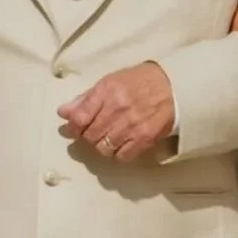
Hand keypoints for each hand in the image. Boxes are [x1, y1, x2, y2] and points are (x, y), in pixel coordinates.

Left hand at [58, 62, 175, 162]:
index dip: (73, 126)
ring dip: (102, 145)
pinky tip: (122, 144)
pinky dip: (118, 153)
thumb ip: (86, 97)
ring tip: (109, 137)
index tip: (74, 129)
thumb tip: (63, 111)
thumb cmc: (141, 81)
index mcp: (106, 91)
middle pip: (90, 135)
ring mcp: (131, 126)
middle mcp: (117, 109)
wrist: (174, 87)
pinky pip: (122, 156)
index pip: (79, 117)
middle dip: (88, 136)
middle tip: (94, 131)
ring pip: (103, 148)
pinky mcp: (144, 139)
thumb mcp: (111, 81)